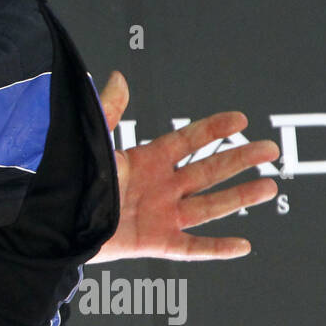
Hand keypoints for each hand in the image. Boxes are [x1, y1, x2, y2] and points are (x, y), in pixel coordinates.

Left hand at [91, 71, 279, 262]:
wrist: (56, 219)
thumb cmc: (74, 180)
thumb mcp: (94, 143)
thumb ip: (108, 112)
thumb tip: (118, 77)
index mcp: (146, 161)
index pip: (187, 142)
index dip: (213, 129)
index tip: (240, 118)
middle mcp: (160, 187)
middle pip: (208, 170)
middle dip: (240, 159)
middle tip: (270, 149)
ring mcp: (161, 215)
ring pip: (210, 206)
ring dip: (240, 197)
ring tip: (270, 186)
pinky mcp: (156, 243)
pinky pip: (193, 248)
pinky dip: (217, 249)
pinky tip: (243, 245)